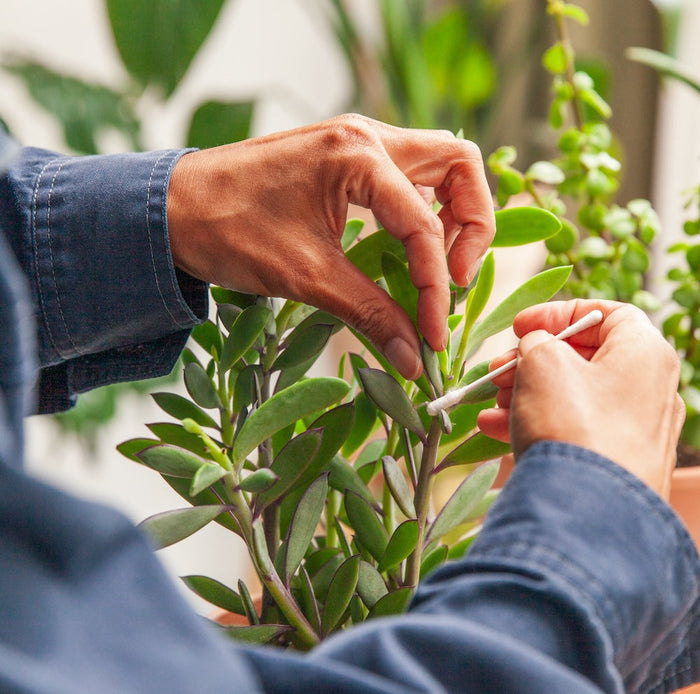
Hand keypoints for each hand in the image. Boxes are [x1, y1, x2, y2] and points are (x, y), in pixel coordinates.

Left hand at [167, 114, 494, 379]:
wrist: (170, 210)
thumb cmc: (227, 231)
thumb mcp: (305, 276)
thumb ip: (369, 315)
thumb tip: (413, 360)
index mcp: (357, 156)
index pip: (424, 227)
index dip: (435, 289)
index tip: (432, 337)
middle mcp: (365, 137)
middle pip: (459, 165)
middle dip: (472, 224)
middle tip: (453, 277)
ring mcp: (356, 142)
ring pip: (438, 165)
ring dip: (452, 214)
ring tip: (437, 266)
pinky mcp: (345, 159)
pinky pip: (406, 177)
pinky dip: (422, 210)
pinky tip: (407, 247)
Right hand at [477, 300, 684, 499]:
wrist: (589, 512)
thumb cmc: (573, 425)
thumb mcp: (543, 364)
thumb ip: (537, 342)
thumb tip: (536, 348)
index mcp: (645, 353)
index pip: (607, 314)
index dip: (559, 314)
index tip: (521, 326)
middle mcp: (651, 390)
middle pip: (584, 359)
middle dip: (532, 362)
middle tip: (498, 369)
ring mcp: (637, 430)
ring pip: (573, 397)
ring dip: (526, 394)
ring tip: (491, 404)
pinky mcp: (618, 462)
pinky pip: (574, 430)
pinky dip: (537, 423)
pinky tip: (495, 430)